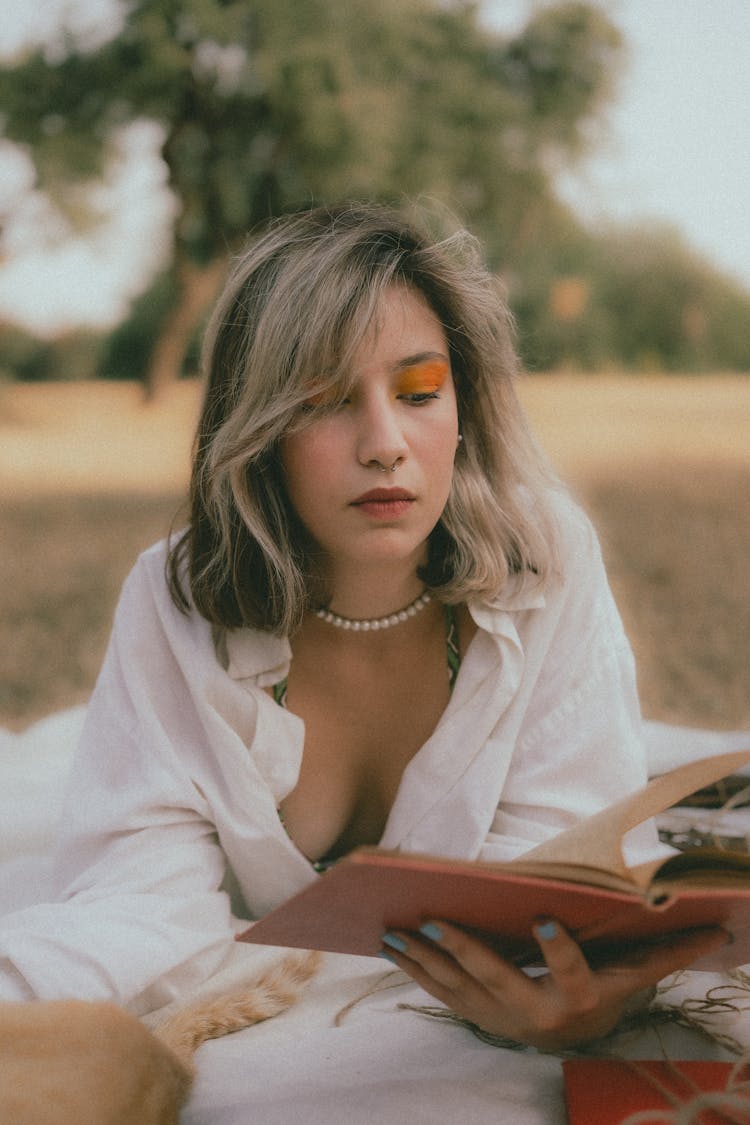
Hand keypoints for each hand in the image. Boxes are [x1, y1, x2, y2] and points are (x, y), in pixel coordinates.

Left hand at [380, 919, 727, 1050]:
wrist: (571, 1037)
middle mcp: (534, 1011)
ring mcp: (498, 1016)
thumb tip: (719, 929)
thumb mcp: (635, 975)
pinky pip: (437, 991)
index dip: (556, 948)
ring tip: (394, 928)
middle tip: (435, 920)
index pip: (569, 970)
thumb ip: (668, 952)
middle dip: (464, 951)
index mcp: (577, 995)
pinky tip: (388, 943)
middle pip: (496, 980)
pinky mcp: (473, 1013)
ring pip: (455, 986)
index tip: (539, 916)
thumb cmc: (604, 990)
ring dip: (422, 959)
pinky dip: (411, 969)